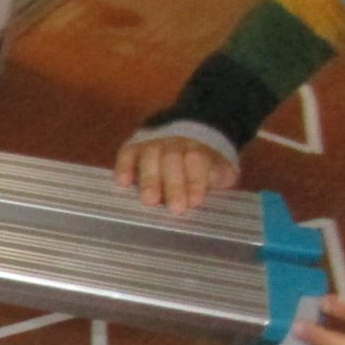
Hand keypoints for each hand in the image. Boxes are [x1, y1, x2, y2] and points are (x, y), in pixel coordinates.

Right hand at [114, 135, 239, 212]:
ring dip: (149, 179)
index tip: (195, 201)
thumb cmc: (198, 165)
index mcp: (197, 149)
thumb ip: (220, 175)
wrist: (181, 135)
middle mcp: (173, 145)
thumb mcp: (218, 168)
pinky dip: (124, 167)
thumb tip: (217, 178)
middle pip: (172, 160)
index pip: (197, 161)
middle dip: (174, 184)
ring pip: (149, 157)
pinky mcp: (132, 149)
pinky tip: (123, 183)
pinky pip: (126, 154)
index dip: (195, 180)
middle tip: (175, 208)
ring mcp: (151, 146)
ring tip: (149, 200)